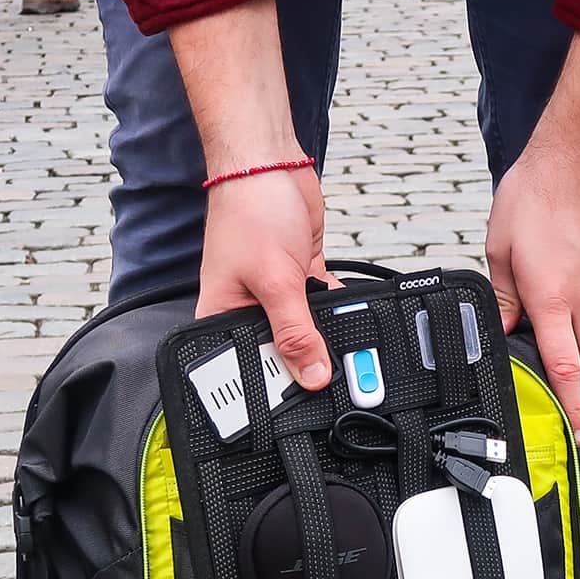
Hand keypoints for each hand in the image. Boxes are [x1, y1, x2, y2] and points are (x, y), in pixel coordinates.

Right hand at [169, 0, 332, 390]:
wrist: (269, 163)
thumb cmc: (250, 212)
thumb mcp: (275, 281)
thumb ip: (296, 331)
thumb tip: (313, 376)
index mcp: (223, 316)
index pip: (244, 368)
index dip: (269, 391)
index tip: (299, 414)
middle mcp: (247, 310)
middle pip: (279, 354)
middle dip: (306, 367)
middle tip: (338, 388)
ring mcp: (275, 294)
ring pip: (305, 332)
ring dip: (326, 340)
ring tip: (352, 360)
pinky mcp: (300, 278)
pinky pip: (322, 308)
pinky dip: (338, 313)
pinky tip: (356, 326)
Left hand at [486, 149, 579, 446]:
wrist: (579, 157)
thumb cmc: (533, 197)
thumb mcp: (499, 249)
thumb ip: (502, 297)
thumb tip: (502, 331)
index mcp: (553, 299)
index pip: (566, 370)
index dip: (572, 409)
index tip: (577, 435)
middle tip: (576, 420)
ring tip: (563, 349)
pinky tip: (574, 302)